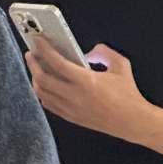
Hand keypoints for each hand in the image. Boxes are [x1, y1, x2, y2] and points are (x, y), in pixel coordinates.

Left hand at [26, 41, 152, 140]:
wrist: (132, 121)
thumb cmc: (127, 93)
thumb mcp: (121, 65)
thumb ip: (103, 52)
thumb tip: (87, 52)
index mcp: (86, 81)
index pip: (57, 63)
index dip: (44, 50)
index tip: (37, 41)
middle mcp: (74, 95)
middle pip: (42, 79)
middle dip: (33, 64)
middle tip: (31, 53)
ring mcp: (69, 108)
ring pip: (41, 92)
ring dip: (35, 78)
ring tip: (36, 68)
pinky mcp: (69, 117)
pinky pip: (47, 104)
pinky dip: (42, 92)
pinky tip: (43, 84)